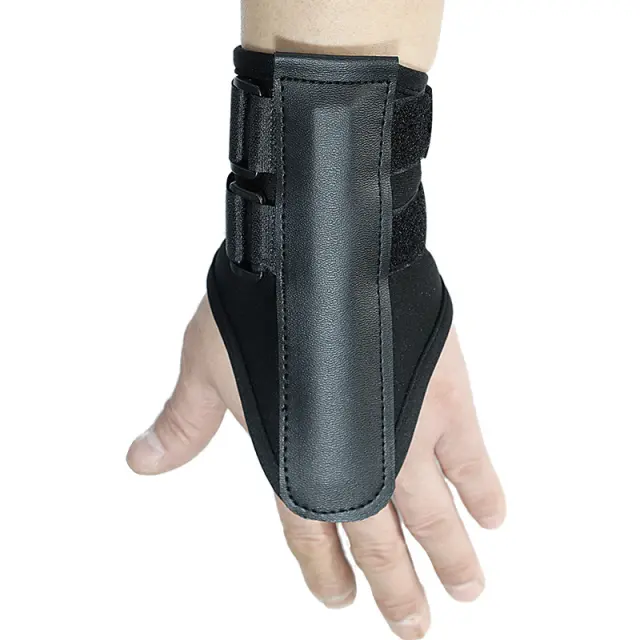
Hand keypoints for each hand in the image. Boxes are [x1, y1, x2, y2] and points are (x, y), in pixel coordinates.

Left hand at [126, 297, 505, 639]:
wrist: (319, 249)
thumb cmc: (258, 301)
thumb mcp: (208, 365)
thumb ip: (184, 422)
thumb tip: (140, 461)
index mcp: (296, 457)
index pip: (310, 536)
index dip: (325, 573)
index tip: (339, 600)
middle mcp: (356, 457)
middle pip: (382, 543)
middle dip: (397, 589)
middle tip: (413, 627)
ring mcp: (407, 431)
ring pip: (436, 514)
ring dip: (452, 556)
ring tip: (468, 589)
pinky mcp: (445, 397)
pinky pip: (472, 457)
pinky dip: (484, 489)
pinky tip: (494, 514)